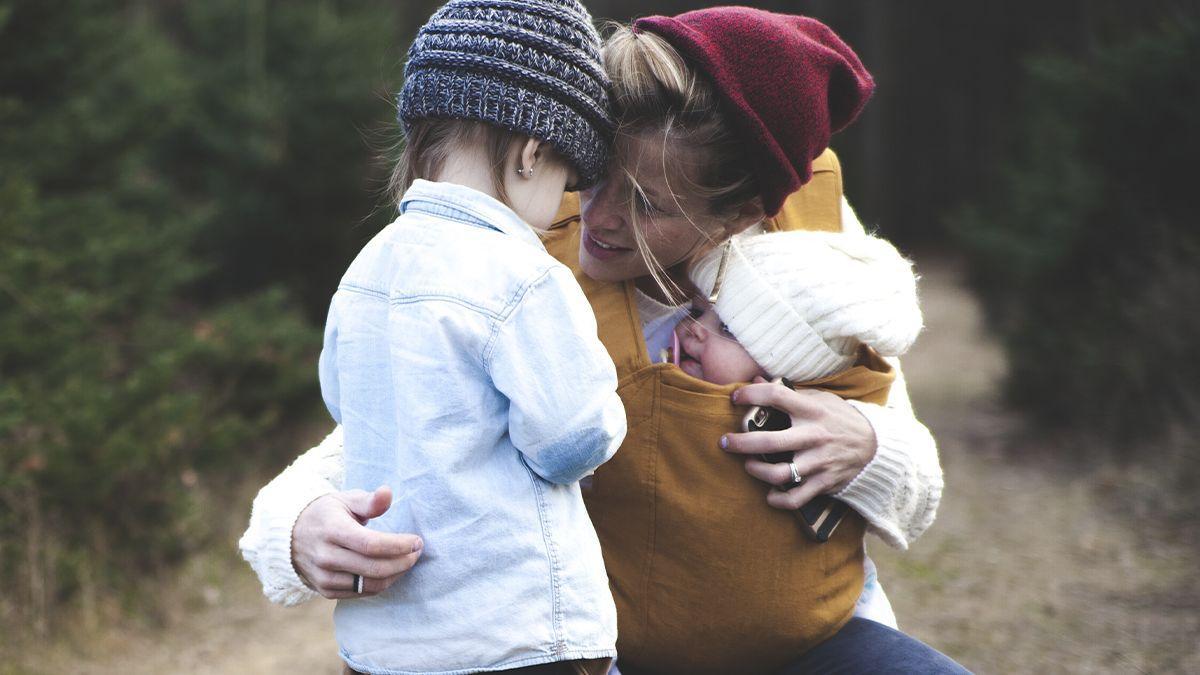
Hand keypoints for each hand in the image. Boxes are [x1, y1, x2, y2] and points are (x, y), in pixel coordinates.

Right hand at [291, 485, 423, 598]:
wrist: (291, 537)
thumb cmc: (327, 514)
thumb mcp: (345, 500)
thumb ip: (369, 501)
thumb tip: (388, 493)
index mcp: (332, 530)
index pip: (371, 545)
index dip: (398, 545)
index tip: (417, 541)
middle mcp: (326, 556)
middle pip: (374, 568)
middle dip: (403, 561)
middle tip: (417, 552)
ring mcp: (325, 577)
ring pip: (370, 584)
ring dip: (396, 575)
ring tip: (407, 561)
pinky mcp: (326, 591)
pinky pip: (362, 592)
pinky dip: (381, 584)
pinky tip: (391, 571)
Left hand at [722, 377, 876, 511]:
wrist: (875, 446)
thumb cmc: (840, 418)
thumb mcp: (820, 399)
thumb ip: (789, 392)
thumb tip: (757, 379)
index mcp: (812, 410)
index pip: (776, 396)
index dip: (751, 395)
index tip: (735, 398)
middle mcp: (814, 436)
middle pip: (770, 441)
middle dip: (741, 443)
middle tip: (725, 442)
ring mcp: (819, 462)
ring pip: (780, 474)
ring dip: (757, 471)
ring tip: (748, 465)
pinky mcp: (824, 482)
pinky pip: (796, 498)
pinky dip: (779, 499)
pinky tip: (769, 494)